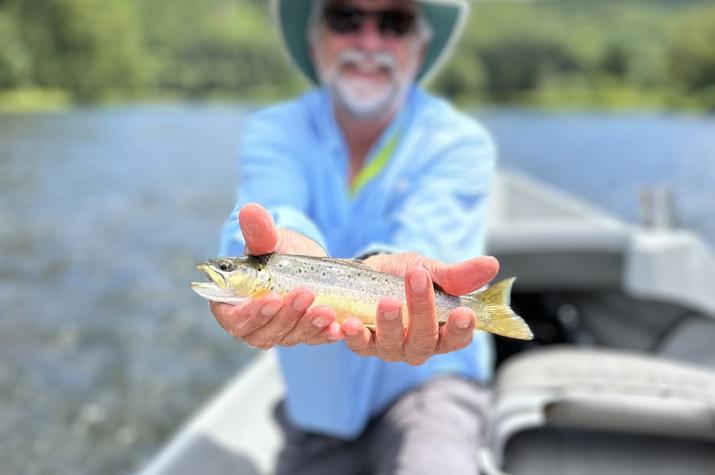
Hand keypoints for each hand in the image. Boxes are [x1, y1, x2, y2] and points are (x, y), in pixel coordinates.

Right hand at [209, 203, 341, 348]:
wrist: (306, 263)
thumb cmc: (279, 253)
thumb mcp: (271, 241)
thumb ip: (259, 232)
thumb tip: (249, 210)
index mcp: (231, 303)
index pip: (234, 318)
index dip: (251, 313)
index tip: (273, 298)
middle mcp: (252, 324)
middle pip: (263, 332)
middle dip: (287, 315)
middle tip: (306, 294)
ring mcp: (277, 332)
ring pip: (289, 337)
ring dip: (308, 325)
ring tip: (326, 309)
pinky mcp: (301, 335)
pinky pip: (312, 339)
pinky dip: (324, 334)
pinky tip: (337, 327)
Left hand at [340, 252, 498, 364]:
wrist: (366, 274)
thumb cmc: (404, 277)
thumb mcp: (431, 270)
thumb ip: (457, 275)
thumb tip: (491, 264)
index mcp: (441, 331)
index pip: (457, 338)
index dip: (461, 329)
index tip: (464, 313)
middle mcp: (418, 345)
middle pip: (424, 339)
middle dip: (423, 310)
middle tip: (418, 279)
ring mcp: (390, 348)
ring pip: (393, 345)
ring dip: (390, 324)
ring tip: (386, 301)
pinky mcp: (364, 344)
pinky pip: (360, 345)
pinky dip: (354, 336)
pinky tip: (349, 324)